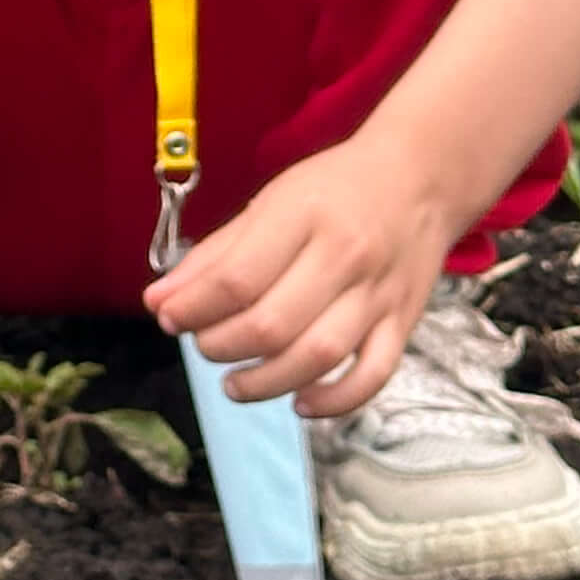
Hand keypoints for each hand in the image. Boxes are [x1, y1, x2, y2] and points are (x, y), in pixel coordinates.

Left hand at [146, 125, 465, 418]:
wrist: (420, 177)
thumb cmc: (336, 188)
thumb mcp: (272, 202)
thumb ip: (216, 253)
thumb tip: (159, 302)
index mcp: (305, 215)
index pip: (238, 277)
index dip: (194, 308)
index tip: (169, 318)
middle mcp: (345, 255)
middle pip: (272, 324)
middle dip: (221, 346)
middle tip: (203, 344)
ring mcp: (378, 293)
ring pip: (318, 356)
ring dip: (265, 383)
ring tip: (235, 384)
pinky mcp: (404, 322)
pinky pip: (372, 376)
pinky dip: (334, 401)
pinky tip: (299, 402)